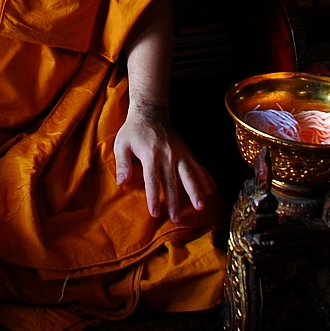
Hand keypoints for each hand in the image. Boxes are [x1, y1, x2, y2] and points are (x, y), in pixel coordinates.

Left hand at [113, 101, 210, 221]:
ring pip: (189, 175)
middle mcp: (167, 155)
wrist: (151, 112)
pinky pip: (196, 167)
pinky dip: (203, 179)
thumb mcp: (121, 144)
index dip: (153, 198)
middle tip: (175, 218)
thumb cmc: (133, 130)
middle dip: (174, 202)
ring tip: (200, 207)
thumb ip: (122, 163)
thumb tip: (121, 183)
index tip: (155, 213)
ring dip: (194, 192)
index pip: (152, 180)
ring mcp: (178, 153)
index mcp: (150, 155)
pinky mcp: (185, 152)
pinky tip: (208, 192)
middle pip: (171, 182)